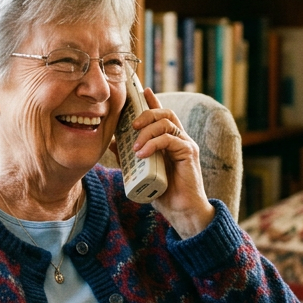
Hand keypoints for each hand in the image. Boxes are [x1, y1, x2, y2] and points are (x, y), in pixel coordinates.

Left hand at [130, 87, 214, 238]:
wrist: (182, 211)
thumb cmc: (164, 193)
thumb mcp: (141, 172)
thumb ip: (130, 156)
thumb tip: (113, 142)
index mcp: (169, 141)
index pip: (161, 115)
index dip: (152, 101)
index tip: (141, 91)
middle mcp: (179, 139)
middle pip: (165, 113)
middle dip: (146, 113)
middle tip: (131, 125)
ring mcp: (186, 144)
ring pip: (167, 123)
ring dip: (147, 132)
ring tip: (135, 147)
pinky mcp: (189, 153)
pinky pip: (171, 139)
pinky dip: (154, 143)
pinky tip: (142, 154)